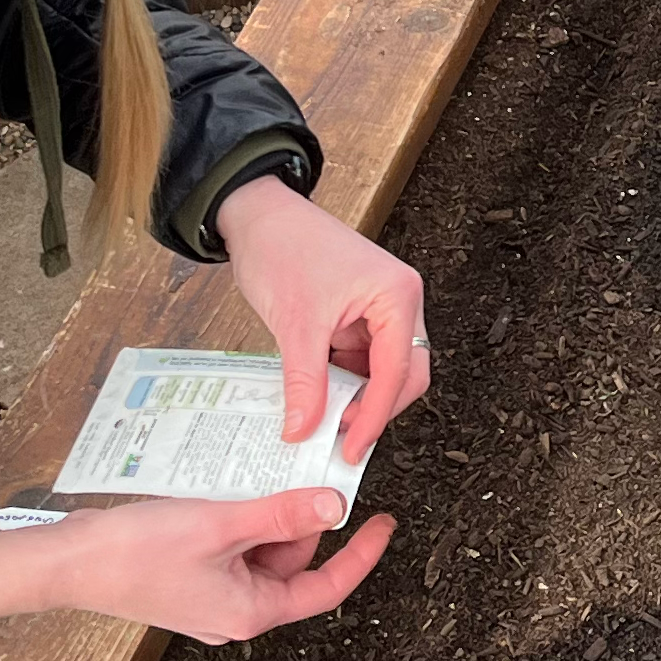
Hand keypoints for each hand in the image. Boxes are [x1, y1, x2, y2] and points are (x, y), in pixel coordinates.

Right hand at [53, 482, 396, 644]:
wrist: (70, 563)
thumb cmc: (134, 555)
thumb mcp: (221, 525)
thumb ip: (282, 515)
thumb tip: (333, 507)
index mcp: (251, 611)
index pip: (326, 588)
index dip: (359, 556)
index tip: (382, 525)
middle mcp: (235, 611)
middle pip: (292, 562)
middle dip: (300, 519)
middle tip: (305, 473)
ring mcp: (212, 596)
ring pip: (261, 551)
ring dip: (266, 515)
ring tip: (258, 476)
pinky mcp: (191, 578)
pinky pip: (232, 547)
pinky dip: (239, 518)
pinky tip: (230, 487)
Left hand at [216, 177, 430, 464]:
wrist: (256, 213)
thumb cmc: (282, 246)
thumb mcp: (295, 324)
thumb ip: (305, 382)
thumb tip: (304, 430)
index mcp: (397, 295)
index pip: (398, 371)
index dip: (374, 416)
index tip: (351, 447)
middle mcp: (399, 301)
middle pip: (404, 374)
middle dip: (374, 409)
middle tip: (340, 440)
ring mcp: (382, 308)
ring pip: (383, 371)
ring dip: (356, 397)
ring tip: (323, 420)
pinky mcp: (361, 314)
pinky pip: (361, 360)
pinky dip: (343, 382)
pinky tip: (319, 396)